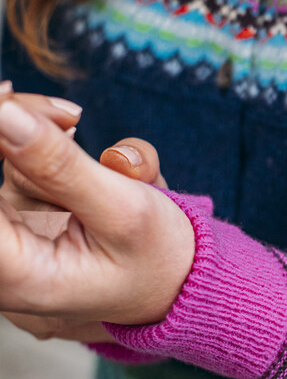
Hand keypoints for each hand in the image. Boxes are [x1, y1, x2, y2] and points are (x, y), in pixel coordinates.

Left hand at [0, 99, 193, 337]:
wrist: (178, 278)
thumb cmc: (158, 260)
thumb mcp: (124, 210)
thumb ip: (61, 165)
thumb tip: (5, 115)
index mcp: (17, 274)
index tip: (8, 99)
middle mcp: (3, 256)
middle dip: (23, 125)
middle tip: (71, 114)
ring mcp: (10, 230)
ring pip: (6, 152)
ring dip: (47, 132)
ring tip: (107, 153)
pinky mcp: (18, 209)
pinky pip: (20, 156)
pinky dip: (51, 141)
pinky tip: (88, 153)